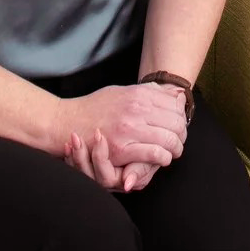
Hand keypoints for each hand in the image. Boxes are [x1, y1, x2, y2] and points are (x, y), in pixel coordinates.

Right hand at [59, 82, 185, 190]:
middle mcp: (136, 109)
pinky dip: (162, 158)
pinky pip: (154, 154)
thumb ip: (148, 93)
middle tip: (179, 141)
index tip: (179, 126)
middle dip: (181, 134)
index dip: (181, 118)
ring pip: (169, 139)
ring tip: (173, 152)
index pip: (174, 106)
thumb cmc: (95, 108)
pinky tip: (162, 159)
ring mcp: (129, 129)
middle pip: (176, 123)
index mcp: (138, 95)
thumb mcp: (122, 92)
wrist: (68, 122)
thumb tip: (174, 95)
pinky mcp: (122, 148)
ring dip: (175, 148)